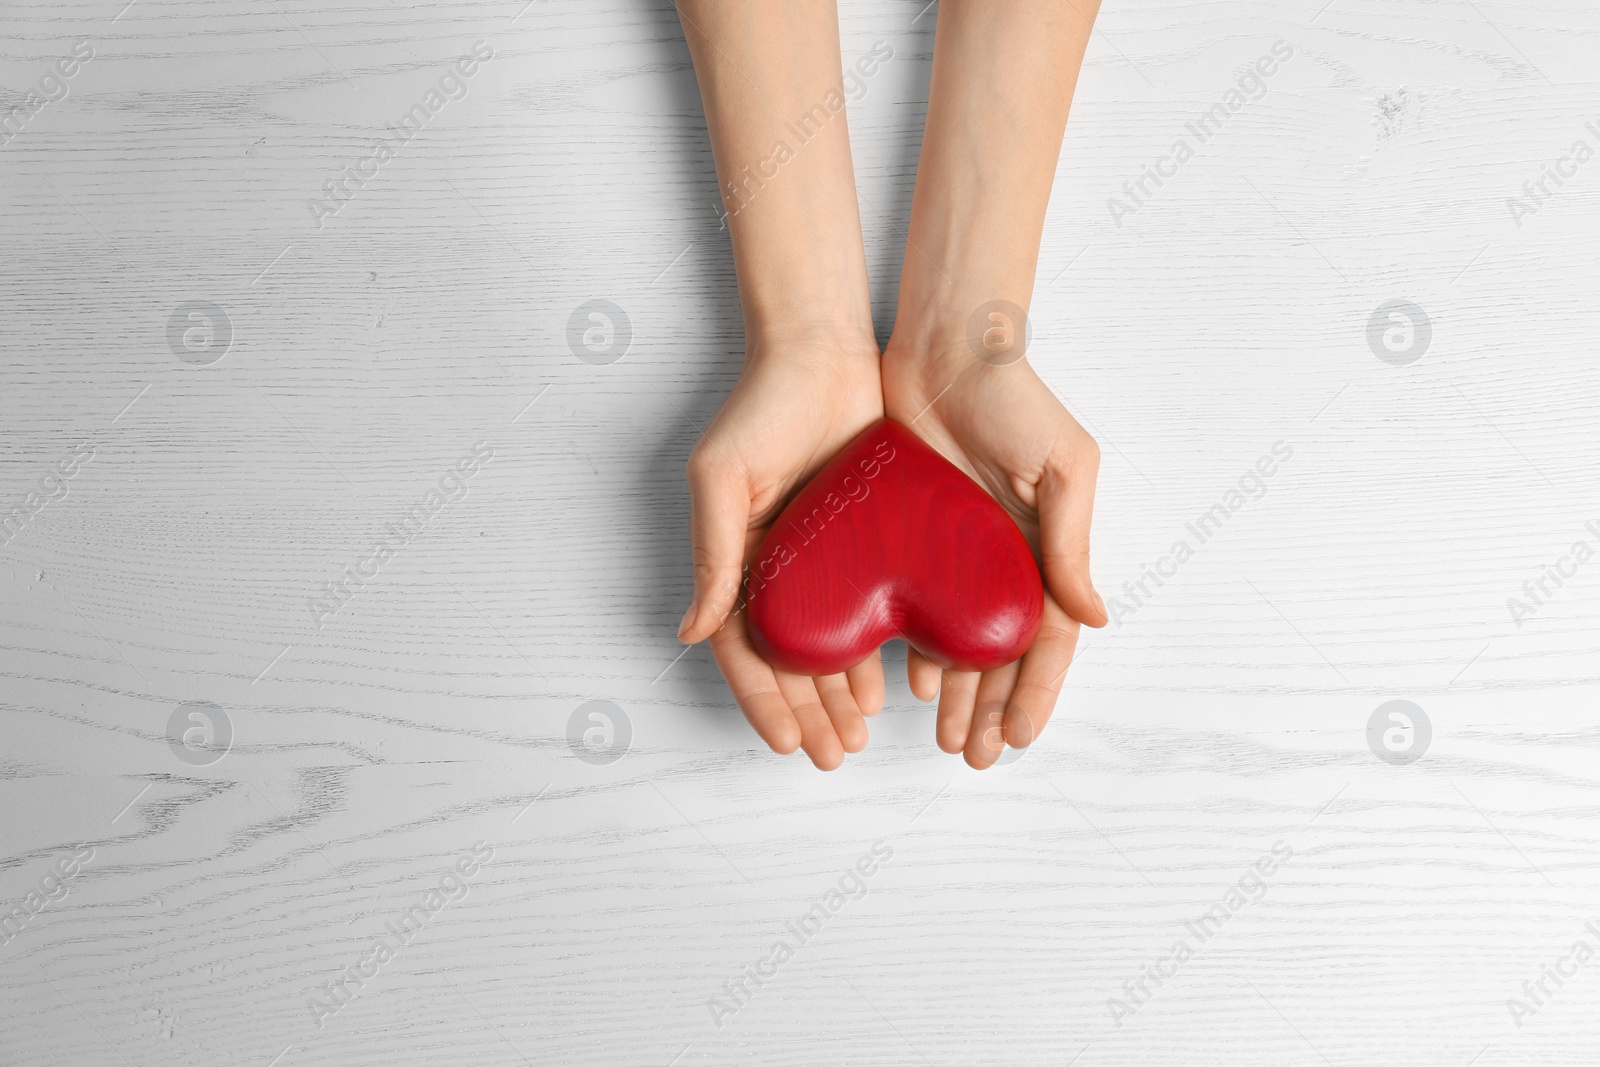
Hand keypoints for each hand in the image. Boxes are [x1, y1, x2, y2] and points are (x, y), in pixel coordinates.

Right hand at [679, 337, 885, 769]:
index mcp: (736, 557)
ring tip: (858, 735)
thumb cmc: (762, 405)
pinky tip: (889, 683)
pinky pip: (868, 606)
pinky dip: (874, 648)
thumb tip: (693, 633)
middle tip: (832, 755)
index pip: (742, 648)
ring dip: (837, 694)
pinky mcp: (866, 537)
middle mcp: (776, 565)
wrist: (824, 350)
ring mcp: (823, 556)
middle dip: (806, 713)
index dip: (761, 700)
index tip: (783, 743)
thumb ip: (712, 552)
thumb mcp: (724, 476)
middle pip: (788, 659)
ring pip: (828, 643)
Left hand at [882, 336, 1106, 768]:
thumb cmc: (1015, 398)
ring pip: (960, 642)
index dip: (1036, 693)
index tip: (1016, 739)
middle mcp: (1006, 559)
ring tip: (941, 737)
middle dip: (992, 709)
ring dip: (957, 693)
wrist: (946, 344)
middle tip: (971, 756)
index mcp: (1047, 548)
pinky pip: (916, 606)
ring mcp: (958, 552)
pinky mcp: (912, 535)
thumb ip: (1069, 543)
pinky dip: (917, 648)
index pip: (1048, 640)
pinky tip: (908, 682)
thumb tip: (1094, 619)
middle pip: (1003, 655)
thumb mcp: (1061, 466)